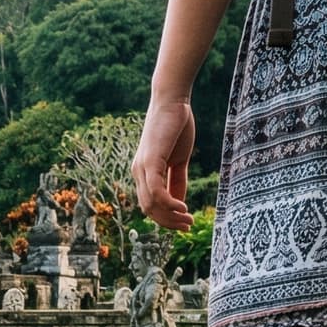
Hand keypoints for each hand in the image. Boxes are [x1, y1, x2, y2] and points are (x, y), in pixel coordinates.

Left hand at [133, 97, 196, 228]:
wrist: (173, 100)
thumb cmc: (176, 126)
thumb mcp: (178, 160)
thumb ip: (177, 181)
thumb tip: (179, 204)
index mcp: (144, 172)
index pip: (150, 205)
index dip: (166, 218)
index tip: (185, 223)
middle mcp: (138, 172)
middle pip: (149, 209)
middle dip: (169, 222)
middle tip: (188, 226)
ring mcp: (142, 167)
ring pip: (151, 204)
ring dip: (170, 216)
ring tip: (188, 219)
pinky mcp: (149, 161)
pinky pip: (156, 192)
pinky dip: (169, 204)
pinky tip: (182, 207)